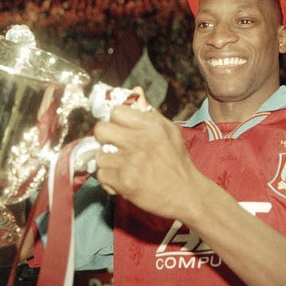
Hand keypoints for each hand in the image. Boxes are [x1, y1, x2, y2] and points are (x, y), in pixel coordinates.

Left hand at [93, 102, 200, 219]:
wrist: (186, 194)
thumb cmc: (176, 162)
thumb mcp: (168, 131)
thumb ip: (149, 112)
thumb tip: (135, 91)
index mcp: (151, 126)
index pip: (116, 111)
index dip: (116, 121)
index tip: (120, 130)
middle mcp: (140, 141)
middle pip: (100, 129)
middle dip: (105, 139)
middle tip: (115, 147)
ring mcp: (131, 162)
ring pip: (99, 155)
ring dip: (108, 163)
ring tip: (122, 167)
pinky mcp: (125, 182)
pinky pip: (102, 175)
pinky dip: (110, 181)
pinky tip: (124, 181)